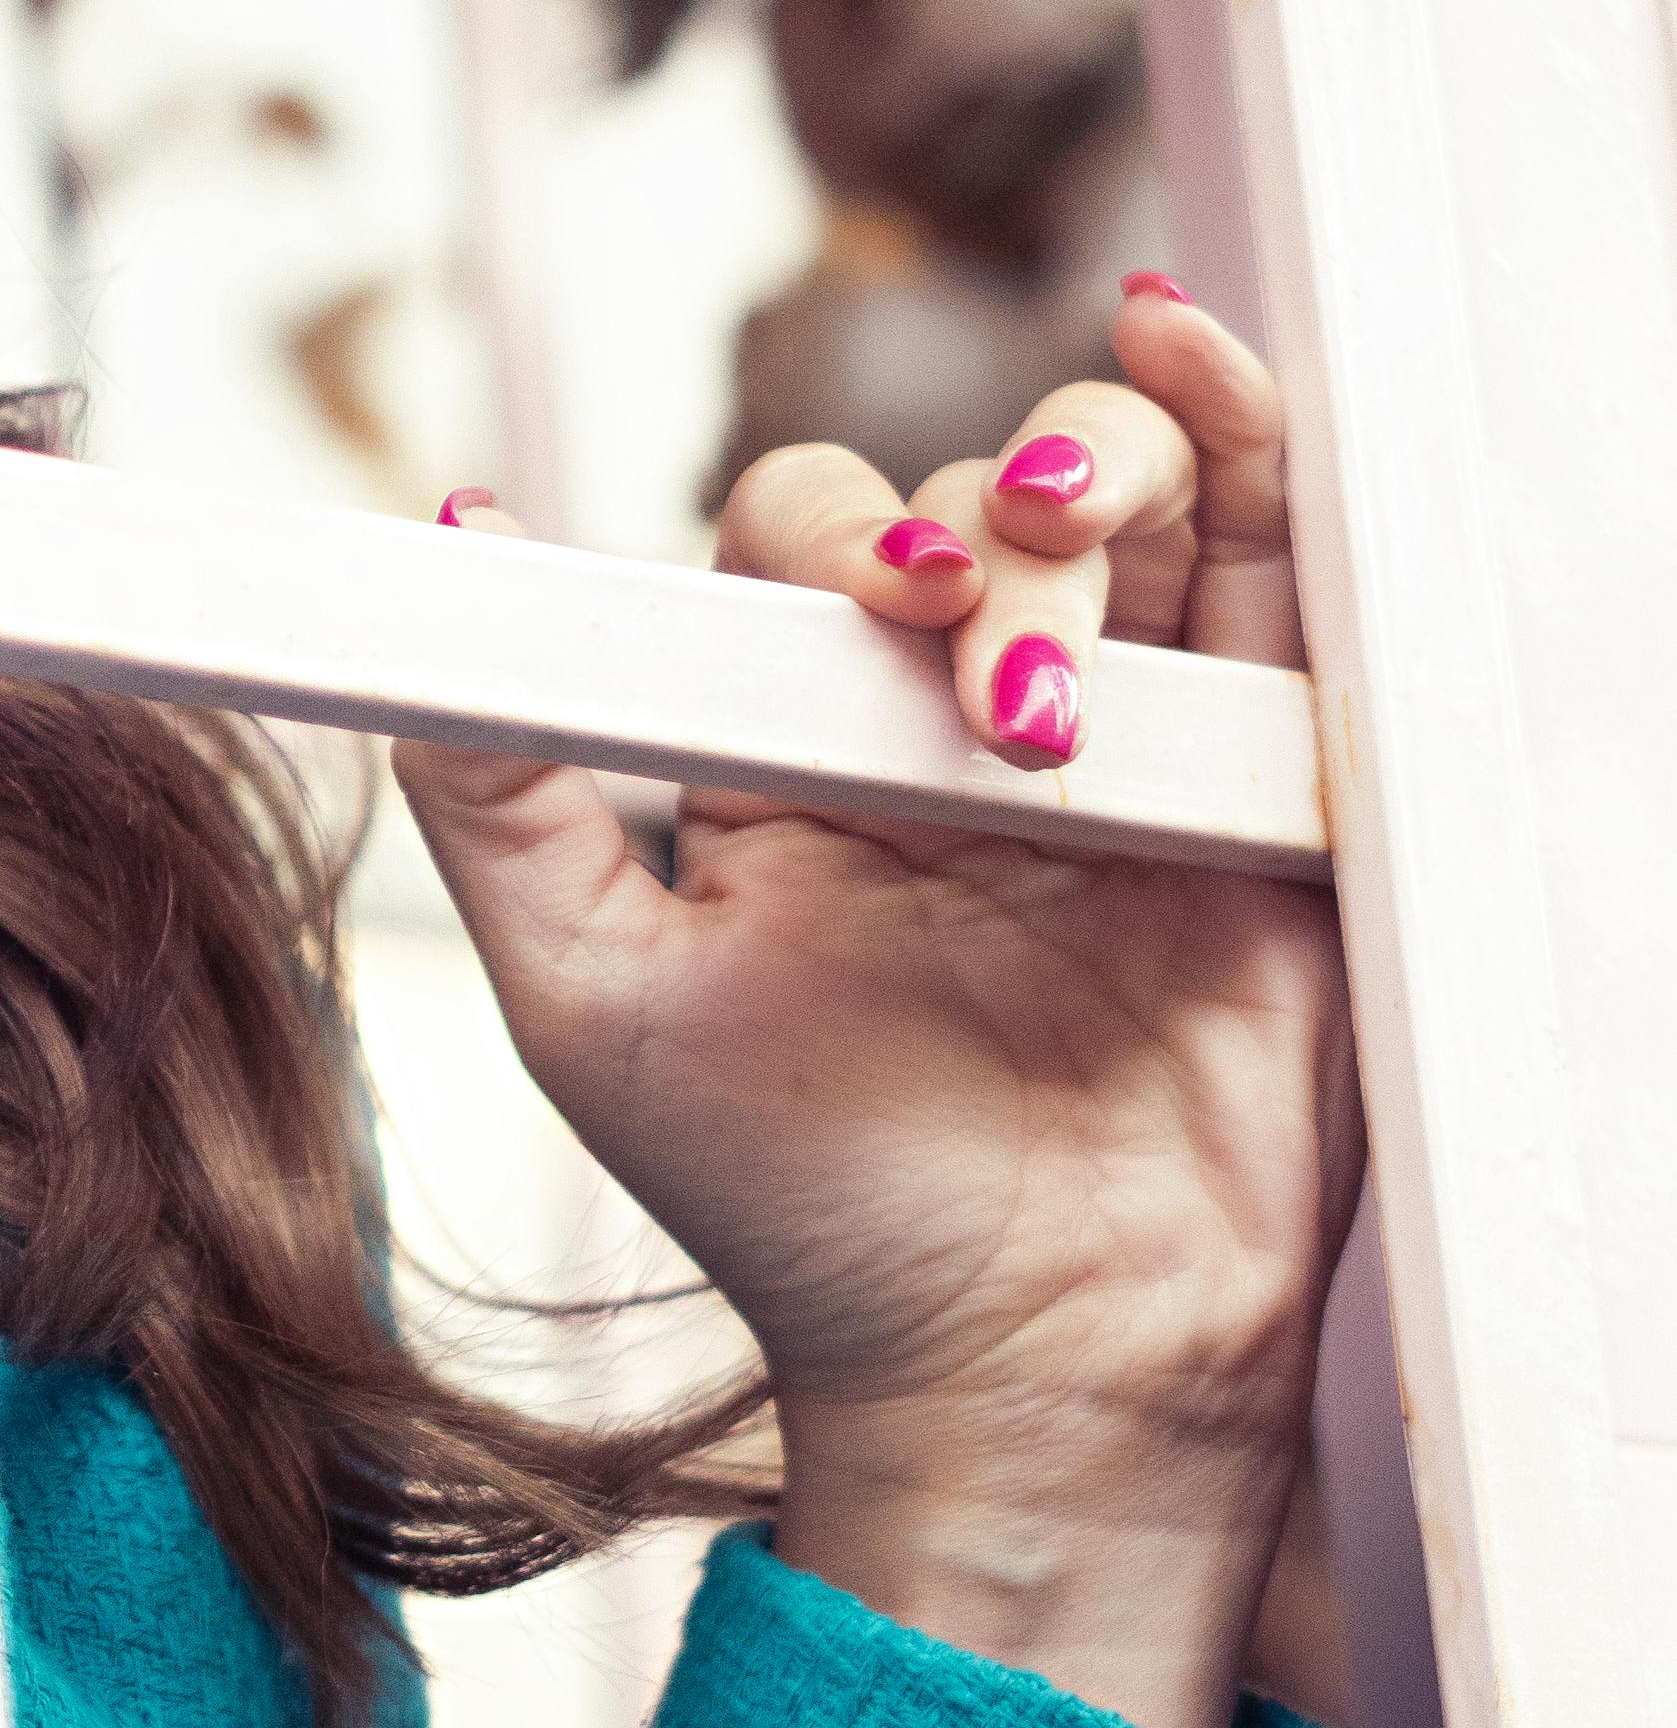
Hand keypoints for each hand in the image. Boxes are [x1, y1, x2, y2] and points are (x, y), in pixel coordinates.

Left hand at [397, 275, 1361, 1727]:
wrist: (1035, 1372)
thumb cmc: (809, 1215)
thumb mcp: (595, 998)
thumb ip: (500, 785)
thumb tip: (444, 538)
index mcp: (805, 750)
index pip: (814, 540)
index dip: (843, 532)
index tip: (881, 598)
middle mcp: (963, 725)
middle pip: (987, 505)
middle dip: (997, 536)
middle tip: (995, 663)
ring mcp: (1136, 746)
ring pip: (1140, 507)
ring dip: (1118, 473)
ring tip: (1086, 544)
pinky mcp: (1279, 792)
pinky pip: (1283, 578)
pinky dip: (1258, 448)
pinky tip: (1199, 355)